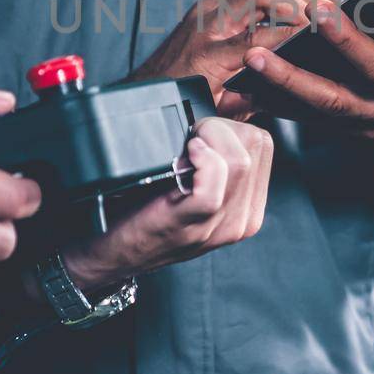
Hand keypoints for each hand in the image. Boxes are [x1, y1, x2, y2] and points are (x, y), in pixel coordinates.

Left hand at [57, 118, 272, 289]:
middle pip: (256, 146)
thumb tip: (214, 119)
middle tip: (189, 140)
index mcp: (248, 209)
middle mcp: (241, 221)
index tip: (200, 132)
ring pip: (239, 162)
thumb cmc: (143, 214)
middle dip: (221, 128)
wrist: (109, 255)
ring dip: (208, 140)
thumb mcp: (192, 189)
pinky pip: (213, 186)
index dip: (229, 126)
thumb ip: (214, 163)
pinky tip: (182, 160)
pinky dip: (199, 161)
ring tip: (184, 150)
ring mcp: (219, 228)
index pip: (263, 144)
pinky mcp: (191, 227)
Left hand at [130, 0, 312, 116]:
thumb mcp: (220, 110)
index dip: (293, 34)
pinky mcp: (211, 5)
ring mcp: (208, 8)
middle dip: (297, 1)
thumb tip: (288, 87)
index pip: (260, 37)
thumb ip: (253, 98)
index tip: (318, 36)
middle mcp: (208, 23)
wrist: (147, 87)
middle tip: (325, 14)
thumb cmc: (182, 101)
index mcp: (208, 53)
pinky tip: (295, 11)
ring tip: (319, 9)